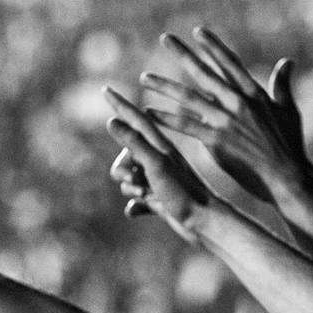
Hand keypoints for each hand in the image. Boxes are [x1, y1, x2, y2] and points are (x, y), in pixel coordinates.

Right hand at [103, 86, 212, 242]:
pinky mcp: (161, 198)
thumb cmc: (184, 192)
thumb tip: (112, 120)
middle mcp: (160, 158)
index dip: (119, 105)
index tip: (106, 88)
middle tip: (133, 179)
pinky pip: (137, 200)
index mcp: (161, 145)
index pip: (135, 119)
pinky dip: (136, 207)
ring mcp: (160, 178)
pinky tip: (139, 212)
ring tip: (145, 195)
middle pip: (125, 155)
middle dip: (121, 168)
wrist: (207, 224)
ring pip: (129, 179)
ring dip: (130, 189)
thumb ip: (135, 143)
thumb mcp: (156, 165)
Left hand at [141, 27, 305, 202]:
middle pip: (205, 73)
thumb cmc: (290, 147)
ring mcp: (227, 121)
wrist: (288, 177)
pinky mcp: (218, 141)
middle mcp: (239, 103)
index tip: (198, 32)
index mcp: (254, 94)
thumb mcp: (288, 111)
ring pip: (189, 98)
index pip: (230, 63)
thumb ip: (282, 85)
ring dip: (165, 87)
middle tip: (165, 38)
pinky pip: (187, 126)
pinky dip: (167, 119)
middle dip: (183, 54)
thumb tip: (287, 62)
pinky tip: (149, 113)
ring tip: (145, 78)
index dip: (214, 46)